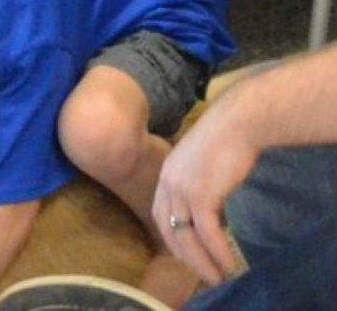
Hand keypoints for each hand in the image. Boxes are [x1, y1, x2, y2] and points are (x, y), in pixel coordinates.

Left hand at [152, 96, 258, 283]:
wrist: (238, 121)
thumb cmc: (227, 136)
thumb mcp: (200, 159)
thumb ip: (197, 179)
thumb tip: (207, 201)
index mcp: (166, 174)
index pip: (160, 213)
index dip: (170, 235)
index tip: (183, 251)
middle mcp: (168, 184)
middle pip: (169, 229)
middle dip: (184, 255)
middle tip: (200, 272)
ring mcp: (182, 190)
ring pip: (186, 237)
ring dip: (201, 261)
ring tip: (216, 277)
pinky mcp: (202, 195)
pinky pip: (207, 233)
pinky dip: (217, 252)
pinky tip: (228, 264)